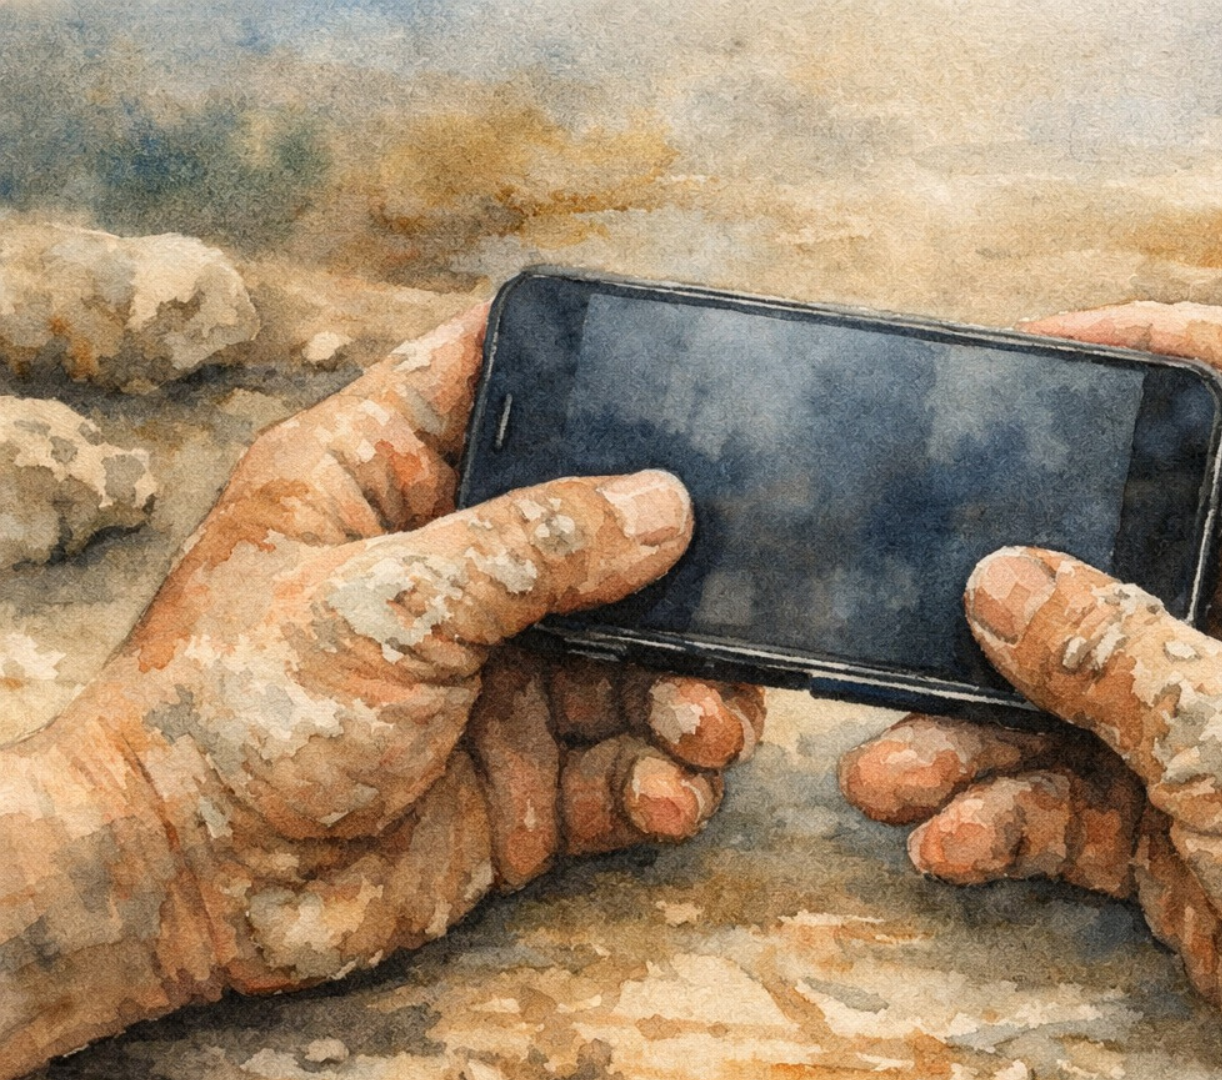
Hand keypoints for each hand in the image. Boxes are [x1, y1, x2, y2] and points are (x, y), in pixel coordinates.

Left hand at [0, 307, 760, 1072]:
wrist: (181, 894)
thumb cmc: (229, 715)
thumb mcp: (384, 600)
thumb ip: (534, 548)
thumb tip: (667, 507)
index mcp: (394, 481)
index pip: (496, 382)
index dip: (581, 374)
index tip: (686, 384)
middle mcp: (463, 574)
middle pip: (613, 540)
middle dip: (686, 575)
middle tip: (731, 609)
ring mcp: (503, 682)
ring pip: (644, 664)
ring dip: (695, 691)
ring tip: (707, 722)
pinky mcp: (529, 784)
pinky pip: (631, 769)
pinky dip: (669, 779)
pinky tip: (672, 789)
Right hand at [841, 303, 1221, 1078]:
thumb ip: (1114, 654)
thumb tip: (1001, 585)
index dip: (1171, 342)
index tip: (1059, 349)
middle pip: (1141, 545)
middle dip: (1026, 578)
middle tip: (927, 577)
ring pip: (1090, 686)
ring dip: (987, 728)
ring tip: (894, 766)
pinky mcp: (1204, 816)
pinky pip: (1085, 790)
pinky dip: (1016, 812)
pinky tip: (952, 835)